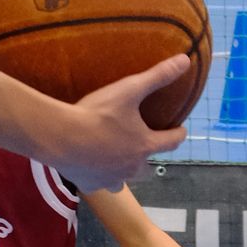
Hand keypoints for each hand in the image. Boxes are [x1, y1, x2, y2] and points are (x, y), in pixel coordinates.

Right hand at [51, 57, 188, 190]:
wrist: (61, 136)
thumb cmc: (97, 114)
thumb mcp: (129, 89)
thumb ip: (157, 76)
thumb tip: (185, 60)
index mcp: (145, 145)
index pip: (172, 141)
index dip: (178, 134)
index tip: (179, 130)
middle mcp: (132, 167)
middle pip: (148, 166)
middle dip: (147, 157)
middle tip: (141, 145)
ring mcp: (111, 179)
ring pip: (124, 180)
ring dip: (123, 171)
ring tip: (116, 161)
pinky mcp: (91, 185)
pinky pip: (99, 185)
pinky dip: (98, 178)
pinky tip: (91, 170)